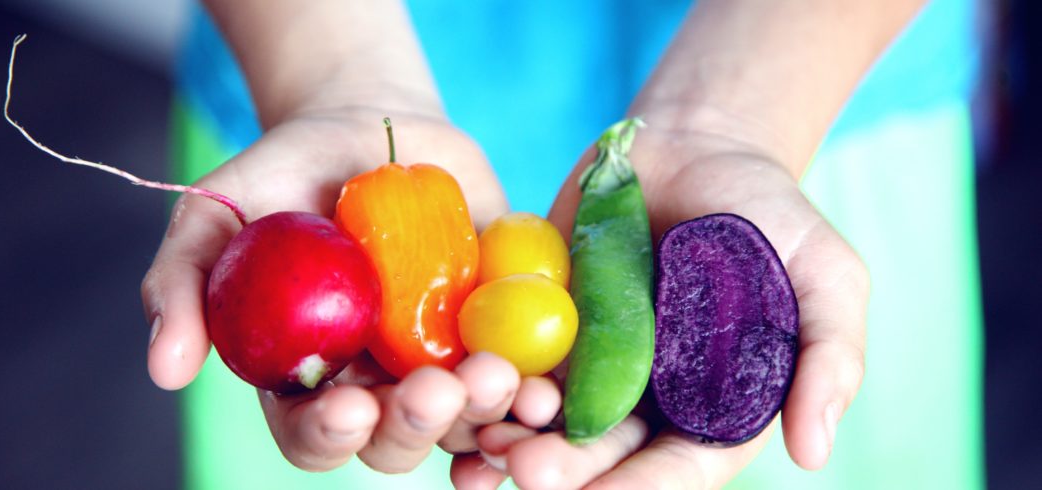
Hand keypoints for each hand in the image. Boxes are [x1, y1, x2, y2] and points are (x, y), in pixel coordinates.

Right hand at [140, 108, 519, 472]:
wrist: (373, 127)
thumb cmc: (285, 172)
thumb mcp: (218, 212)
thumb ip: (184, 283)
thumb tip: (165, 371)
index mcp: (307, 375)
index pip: (313, 434)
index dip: (329, 435)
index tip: (350, 405)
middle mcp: (376, 383)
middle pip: (397, 440)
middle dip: (417, 425)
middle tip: (437, 389)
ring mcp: (441, 359)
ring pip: (466, 421)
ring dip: (486, 413)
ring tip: (498, 376)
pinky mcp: (496, 329)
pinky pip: (523, 376)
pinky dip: (536, 391)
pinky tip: (547, 386)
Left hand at [458, 116, 868, 488]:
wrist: (697, 145)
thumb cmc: (770, 215)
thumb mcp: (826, 274)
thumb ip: (829, 356)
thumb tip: (815, 452)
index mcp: (712, 404)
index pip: (679, 467)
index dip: (643, 487)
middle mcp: (646, 395)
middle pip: (603, 452)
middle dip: (566, 471)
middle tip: (527, 471)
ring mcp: (590, 358)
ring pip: (548, 417)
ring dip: (514, 437)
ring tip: (486, 444)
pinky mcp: (544, 318)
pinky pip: (511, 359)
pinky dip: (486, 380)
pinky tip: (457, 391)